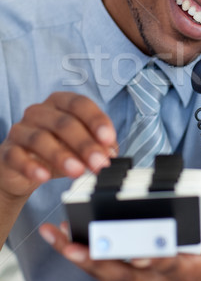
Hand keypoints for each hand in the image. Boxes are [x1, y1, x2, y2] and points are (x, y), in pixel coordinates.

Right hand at [0, 92, 117, 199]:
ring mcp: (21, 130)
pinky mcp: (8, 151)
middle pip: (63, 122)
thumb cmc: (56, 149)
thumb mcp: (80, 146)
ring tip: (77, 171)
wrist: (23, 169)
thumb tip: (110, 153)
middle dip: (85, 144)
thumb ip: (97, 146)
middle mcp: (39, 112)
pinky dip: (31, 167)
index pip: (80, 104)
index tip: (108, 139)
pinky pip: (17, 156)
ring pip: (41, 138)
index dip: (96, 120)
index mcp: (60, 103)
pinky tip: (44, 176)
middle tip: (99, 162)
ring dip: (62, 156)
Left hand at [39, 199, 200, 280]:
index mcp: (180, 272)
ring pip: (102, 274)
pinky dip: (81, 259)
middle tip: (72, 242)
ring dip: (78, 255)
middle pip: (120, 270)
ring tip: (57, 236)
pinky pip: (99, 276)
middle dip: (94, 256)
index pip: (163, 264)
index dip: (148, 258)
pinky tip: (64, 242)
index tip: (135, 251)